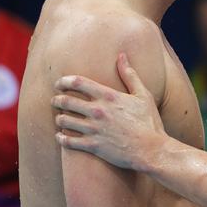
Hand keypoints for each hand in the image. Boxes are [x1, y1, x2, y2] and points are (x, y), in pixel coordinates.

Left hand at [52, 53, 164, 171]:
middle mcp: (98, 111)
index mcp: (108, 96)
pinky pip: (68, 141)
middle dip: (57, 100)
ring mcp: (94, 129)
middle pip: (66, 101)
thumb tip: (122, 56)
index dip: (64, 81)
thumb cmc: (148, 121)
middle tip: (55, 101)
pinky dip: (61, 138)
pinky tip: (60, 136)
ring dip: (59, 118)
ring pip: (64, 121)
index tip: (59, 84)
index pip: (78, 83)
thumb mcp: (142, 94)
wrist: (151, 149)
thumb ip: (130, 75)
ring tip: (59, 118)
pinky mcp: (92, 146)